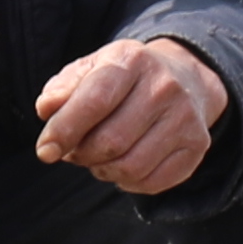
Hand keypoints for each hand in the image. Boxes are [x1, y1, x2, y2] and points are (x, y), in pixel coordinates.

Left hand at [31, 34, 224, 195]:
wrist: (185, 77)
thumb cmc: (125, 78)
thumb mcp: (92, 69)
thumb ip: (63, 88)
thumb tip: (46, 110)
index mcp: (132, 61)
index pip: (94, 101)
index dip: (64, 130)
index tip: (45, 151)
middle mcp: (164, 87)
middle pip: (111, 141)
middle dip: (82, 155)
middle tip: (74, 152)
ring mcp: (185, 118)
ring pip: (131, 167)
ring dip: (103, 171)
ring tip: (97, 160)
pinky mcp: (197, 146)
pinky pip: (152, 182)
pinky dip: (128, 182)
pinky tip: (122, 167)